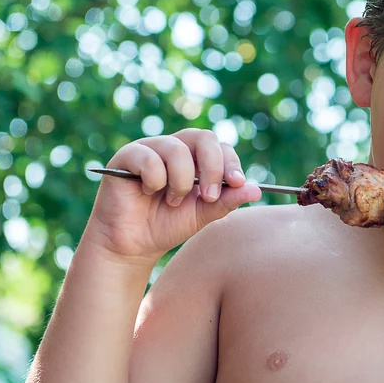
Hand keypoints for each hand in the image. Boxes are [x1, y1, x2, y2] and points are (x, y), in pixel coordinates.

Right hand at [84, 128, 262, 263]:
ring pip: (177, 149)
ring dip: (181, 181)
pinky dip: (155, 180)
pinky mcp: (127, 155)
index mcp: (195, 158)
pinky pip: (149, 158)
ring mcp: (150, 148)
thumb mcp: (204, 214)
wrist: (133, 245)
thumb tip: (256, 190)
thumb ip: (228, 201)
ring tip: (172, 201)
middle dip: (212, 167)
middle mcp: (175, 147)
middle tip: (209, 196)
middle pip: (204, 137)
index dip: (231, 163)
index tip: (237, 183)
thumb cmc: (168, 225)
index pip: (219, 146)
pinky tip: (147, 193)